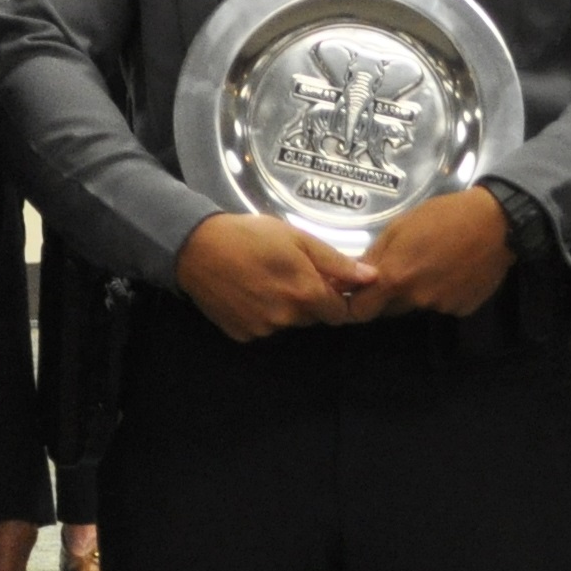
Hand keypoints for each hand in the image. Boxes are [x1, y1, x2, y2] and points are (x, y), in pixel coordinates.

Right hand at [174, 212, 377, 340]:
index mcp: (306, 293)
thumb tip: (372, 278)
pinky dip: (263, 315)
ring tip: (267, 279)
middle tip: (291, 273)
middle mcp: (287, 318)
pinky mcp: (242, 335)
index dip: (338, 298)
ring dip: (286, 308)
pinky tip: (250, 292)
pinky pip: (264, 328)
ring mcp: (263, 330)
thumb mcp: (298, 239)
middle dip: (310, 300)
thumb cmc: (252, 235)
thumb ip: (337, 262)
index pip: (340, 314)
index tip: (328, 283)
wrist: (198, 247)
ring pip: (289, 324)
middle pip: (313, 318)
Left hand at [350, 188, 515, 319]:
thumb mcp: (401, 225)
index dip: (357, 302)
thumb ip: (375, 254)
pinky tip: (456, 269)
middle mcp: (416, 299)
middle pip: (390, 308)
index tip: (361, 291)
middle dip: (390, 294)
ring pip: (419, 305)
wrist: (496, 222)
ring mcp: (442, 307)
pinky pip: (444, 304)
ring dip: (420, 291)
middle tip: (406, 266)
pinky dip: (444, 292)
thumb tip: (354, 273)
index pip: (361, 310)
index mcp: (396, 278)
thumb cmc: (444, 215)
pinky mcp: (463, 309)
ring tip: (438, 261)